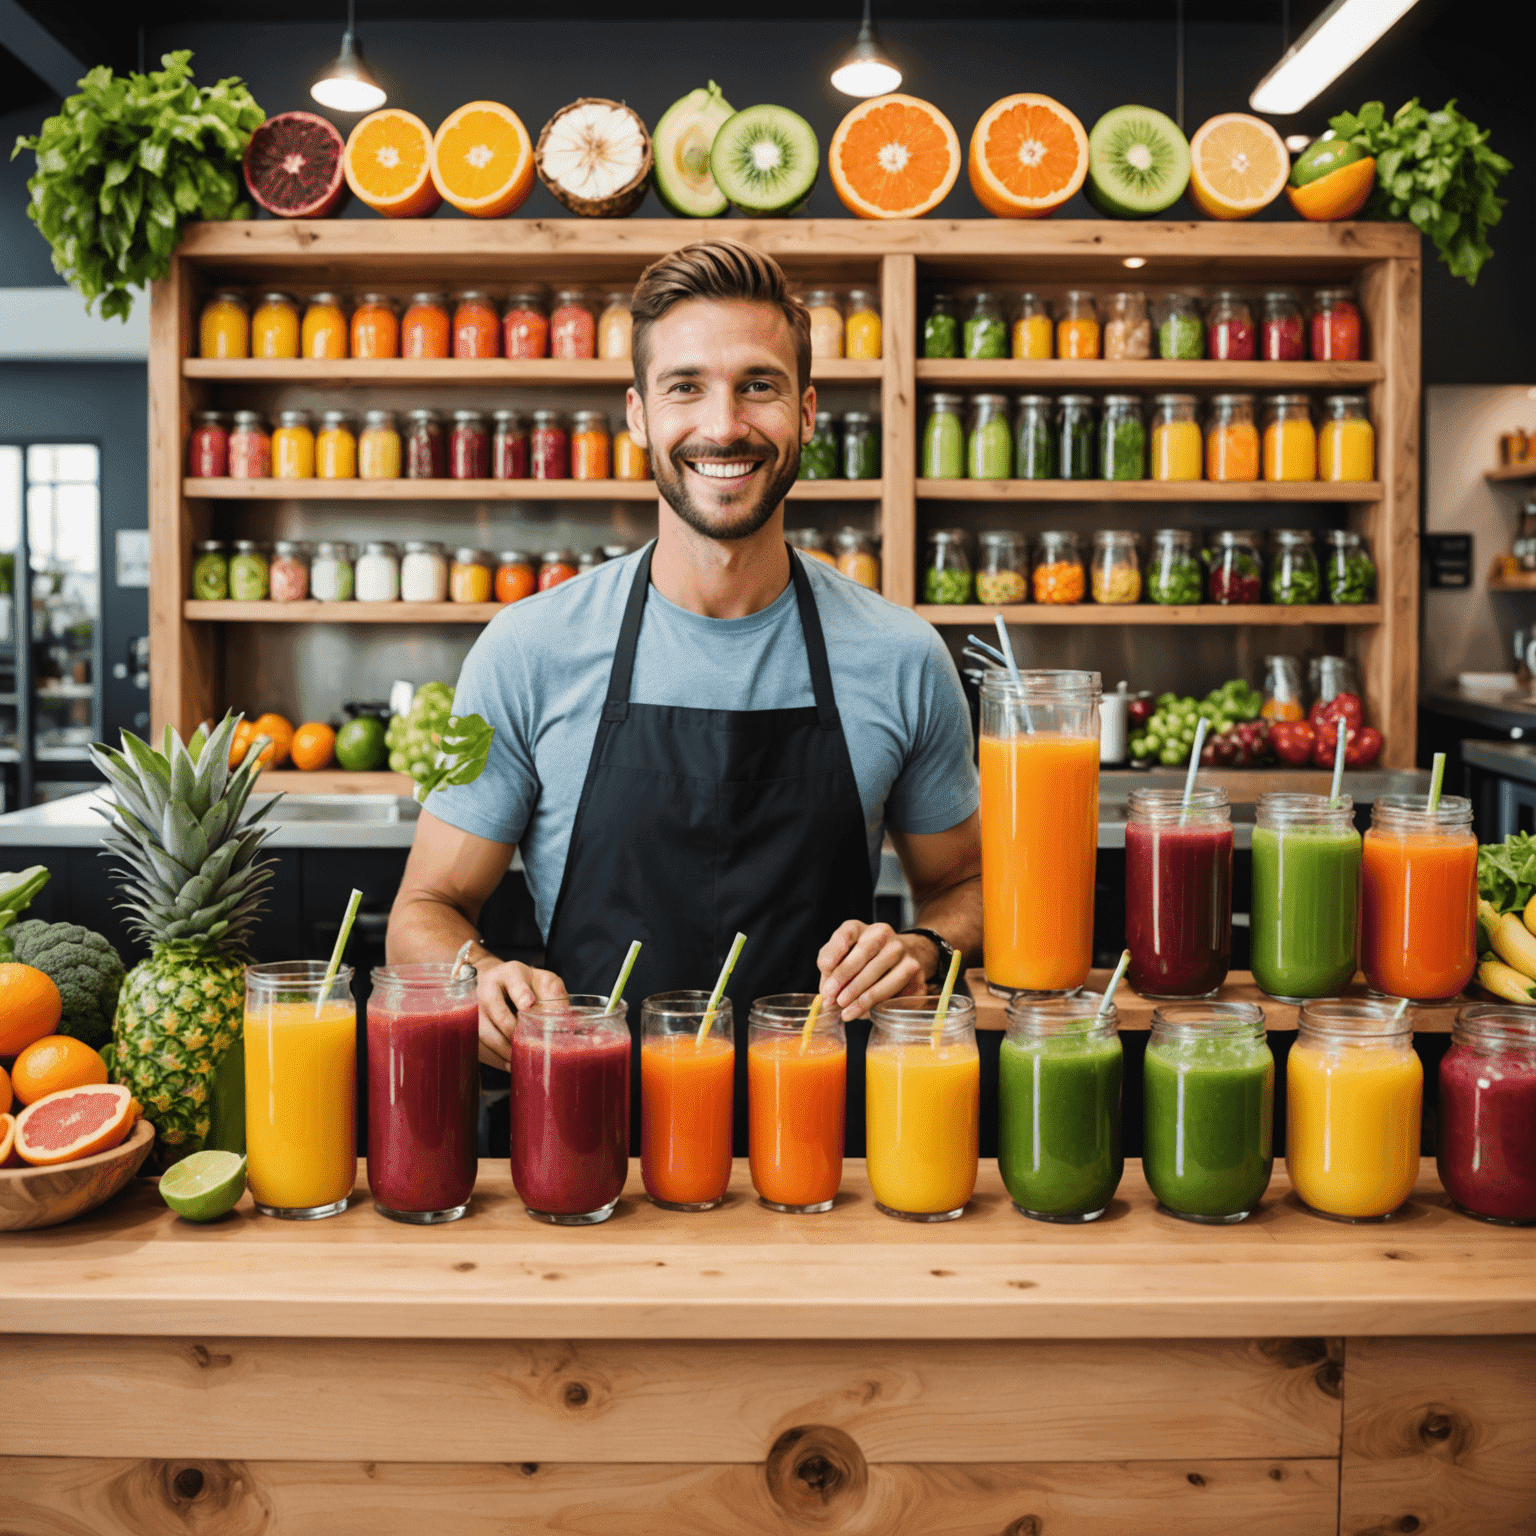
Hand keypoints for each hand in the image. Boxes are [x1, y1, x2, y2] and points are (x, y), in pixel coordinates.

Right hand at [474, 955, 567, 1067]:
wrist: (500, 984)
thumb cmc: (527, 985)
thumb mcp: (543, 981)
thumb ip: (554, 993)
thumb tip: (563, 1014)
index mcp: (510, 973)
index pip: (514, 980)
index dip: (521, 993)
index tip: (528, 1004)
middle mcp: (488, 987)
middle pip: (495, 1008)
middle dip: (511, 1027)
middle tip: (528, 1041)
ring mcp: (476, 1005)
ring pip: (485, 1029)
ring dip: (503, 1047)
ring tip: (519, 1058)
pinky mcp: (472, 1023)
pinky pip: (481, 1041)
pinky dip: (498, 1054)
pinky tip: (511, 1064)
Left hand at [816, 920, 932, 1021]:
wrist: (900, 958)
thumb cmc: (862, 962)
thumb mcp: (841, 959)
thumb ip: (830, 971)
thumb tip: (827, 995)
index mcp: (859, 928)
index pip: (845, 934)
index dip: (835, 952)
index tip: (826, 970)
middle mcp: (882, 933)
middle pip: (863, 954)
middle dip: (844, 979)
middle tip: (832, 999)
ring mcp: (901, 949)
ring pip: (880, 974)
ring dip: (860, 995)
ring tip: (845, 1011)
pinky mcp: (914, 968)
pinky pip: (894, 988)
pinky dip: (877, 1003)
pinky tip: (864, 1012)